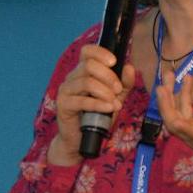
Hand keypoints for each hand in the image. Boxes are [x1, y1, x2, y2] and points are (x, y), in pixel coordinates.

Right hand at [47, 44, 134, 165]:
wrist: (81, 140)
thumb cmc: (97, 116)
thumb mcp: (115, 98)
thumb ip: (123, 84)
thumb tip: (129, 67)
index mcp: (83, 71)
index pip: (87, 51)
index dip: (100, 52)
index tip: (114, 62)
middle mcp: (72, 77)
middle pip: (88, 65)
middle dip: (108, 76)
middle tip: (118, 90)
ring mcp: (65, 90)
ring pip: (86, 82)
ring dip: (105, 92)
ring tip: (115, 103)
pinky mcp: (63, 105)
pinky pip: (81, 100)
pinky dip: (98, 104)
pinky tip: (109, 108)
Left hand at [156, 76, 192, 192]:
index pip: (191, 132)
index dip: (180, 123)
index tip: (173, 111)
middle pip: (173, 122)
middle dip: (166, 101)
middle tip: (165, 78)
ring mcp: (192, 138)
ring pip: (174, 119)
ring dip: (169, 98)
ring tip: (169, 76)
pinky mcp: (192, 136)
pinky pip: (180, 118)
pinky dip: (179, 102)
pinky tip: (185, 84)